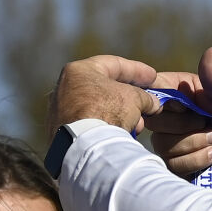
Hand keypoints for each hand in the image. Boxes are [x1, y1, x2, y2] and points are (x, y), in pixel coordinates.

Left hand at [46, 54, 161, 137]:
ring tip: (139, 124)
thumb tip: (153, 103)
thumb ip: (144, 96)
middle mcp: (63, 88)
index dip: (137, 70)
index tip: (152, 78)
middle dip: (129, 97)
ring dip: (121, 115)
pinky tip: (122, 134)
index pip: (113, 65)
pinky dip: (106, 127)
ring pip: (97, 109)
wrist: (85, 146)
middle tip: (147, 103)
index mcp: (77, 71)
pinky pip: (88, 125)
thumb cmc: (108, 112)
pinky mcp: (59, 133)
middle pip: (104, 88)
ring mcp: (58, 112)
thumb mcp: (134, 98)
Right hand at [145, 47, 211, 179]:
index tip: (184, 106)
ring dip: (196, 144)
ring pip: (165, 145)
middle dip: (186, 126)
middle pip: (155, 122)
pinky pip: (175, 164)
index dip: (162, 101)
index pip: (151, 91)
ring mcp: (168, 141)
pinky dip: (198, 160)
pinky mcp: (175, 163)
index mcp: (176, 92)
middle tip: (209, 123)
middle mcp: (167, 116)